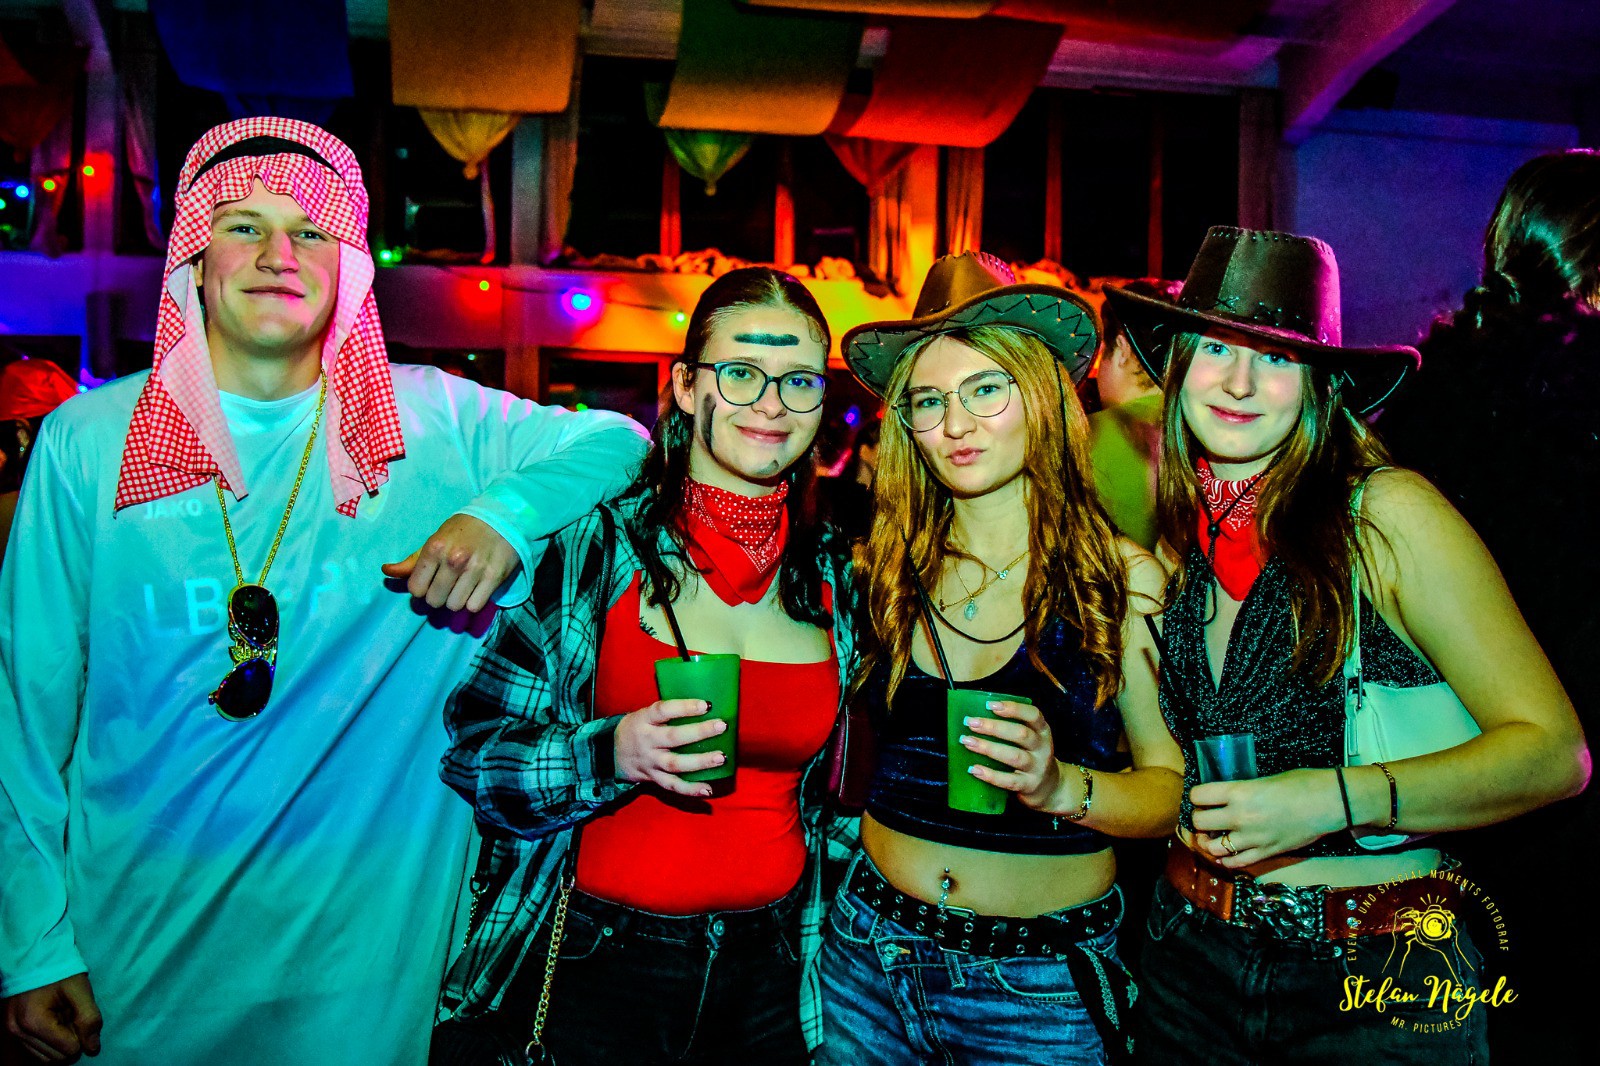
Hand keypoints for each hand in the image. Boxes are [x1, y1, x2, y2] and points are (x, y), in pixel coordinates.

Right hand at [4, 973, 101, 1061]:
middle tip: (72, 1016)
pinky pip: (36, 1051)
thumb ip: (89, 1018)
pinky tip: (54, 1022)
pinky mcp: (14, 1032)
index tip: (79, 1015)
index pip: (69, 1050)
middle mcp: (19, 1032)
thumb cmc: (59, 972)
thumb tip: (93, 1048)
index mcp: (34, 1021)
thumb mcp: (80, 990)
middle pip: (57, 1057)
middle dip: (71, 1040)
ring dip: (60, 1043)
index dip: (82, 1035)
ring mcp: (14, 1033)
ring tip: (62, 1018)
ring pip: (46, 1058)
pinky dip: (49, 1042)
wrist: (35, 959)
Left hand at [381, 514, 519, 611]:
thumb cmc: (464, 530)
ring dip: (456, 600)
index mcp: (434, 548)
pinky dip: (473, 602)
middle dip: (438, 596)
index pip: (416, 589)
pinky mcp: (494, 578)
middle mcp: (453, 560)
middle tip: (447, 586)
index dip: (422, 588)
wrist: (501, 518)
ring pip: (454, 606)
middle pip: (434, 601)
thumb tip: (386, 570)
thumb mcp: (436, 539)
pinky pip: (474, 606)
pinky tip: (475, 590)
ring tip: (462, 587)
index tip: (431, 581)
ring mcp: (475, 570)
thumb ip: (413, 560)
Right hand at [614, 700, 726, 797]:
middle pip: (673, 737)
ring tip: (721, 758)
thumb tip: (705, 704)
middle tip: (722, 726)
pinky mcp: (654, 778)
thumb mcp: (646, 714)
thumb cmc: (638, 727)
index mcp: (644, 719)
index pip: (663, 710)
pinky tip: (708, 789)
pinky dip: (690, 789)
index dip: (684, 707)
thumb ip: (668, 712)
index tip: (706, 705)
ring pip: (675, 764)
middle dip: (699, 732)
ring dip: (700, 762)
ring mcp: (650, 762)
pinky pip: (673, 786)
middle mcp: (647, 741)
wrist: (611, 752)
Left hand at [961, 700, 1064, 811]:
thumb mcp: (1030, 738)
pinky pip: (1009, 781)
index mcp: (1042, 731)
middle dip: (994, 727)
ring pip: (1014, 756)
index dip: (1013, 709)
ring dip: (988, 748)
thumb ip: (1011, 727)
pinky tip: (975, 769)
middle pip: (1021, 734)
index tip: (990, 705)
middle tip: (971, 723)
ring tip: (968, 742)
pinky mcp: (1029, 786)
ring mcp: (1037, 768)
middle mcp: (1042, 748)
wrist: (1051, 786)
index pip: (1033, 715)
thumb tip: (978, 718)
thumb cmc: (1031, 756)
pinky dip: (990, 775)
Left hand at [1189, 768, 1345, 868]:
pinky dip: (1226, 859)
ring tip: (1212, 836)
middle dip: (1198, 819)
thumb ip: (1242, 789)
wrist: (1330, 802)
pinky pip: (1235, 863)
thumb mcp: (1264, 779)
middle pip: (1199, 823)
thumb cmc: (1301, 783)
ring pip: (1213, 848)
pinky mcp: (1266, 853)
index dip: (1196, 796)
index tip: (1201, 797)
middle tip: (1205, 816)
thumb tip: (1226, 796)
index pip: (1198, 796)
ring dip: (1208, 842)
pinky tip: (1227, 852)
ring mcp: (1253, 838)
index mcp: (1239, 792)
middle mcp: (1240, 816)